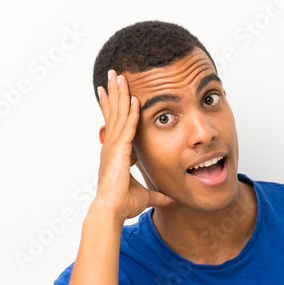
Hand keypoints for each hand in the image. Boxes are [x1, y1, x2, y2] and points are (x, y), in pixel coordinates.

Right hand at [92, 69, 173, 220]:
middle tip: (113, 73)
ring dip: (120, 93)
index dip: (115, 106)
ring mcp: (114, 147)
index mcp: (116, 153)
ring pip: (117, 114)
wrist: (112, 211)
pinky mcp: (119, 151)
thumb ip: (158, 195)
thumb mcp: (146, 195)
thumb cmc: (124, 204)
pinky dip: (130, 112)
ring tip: (119, 75)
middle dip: (114, 92)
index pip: (116, 123)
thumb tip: (170, 198)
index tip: (114, 92)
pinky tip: (134, 98)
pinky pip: (127, 127)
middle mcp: (112, 146)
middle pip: (113, 112)